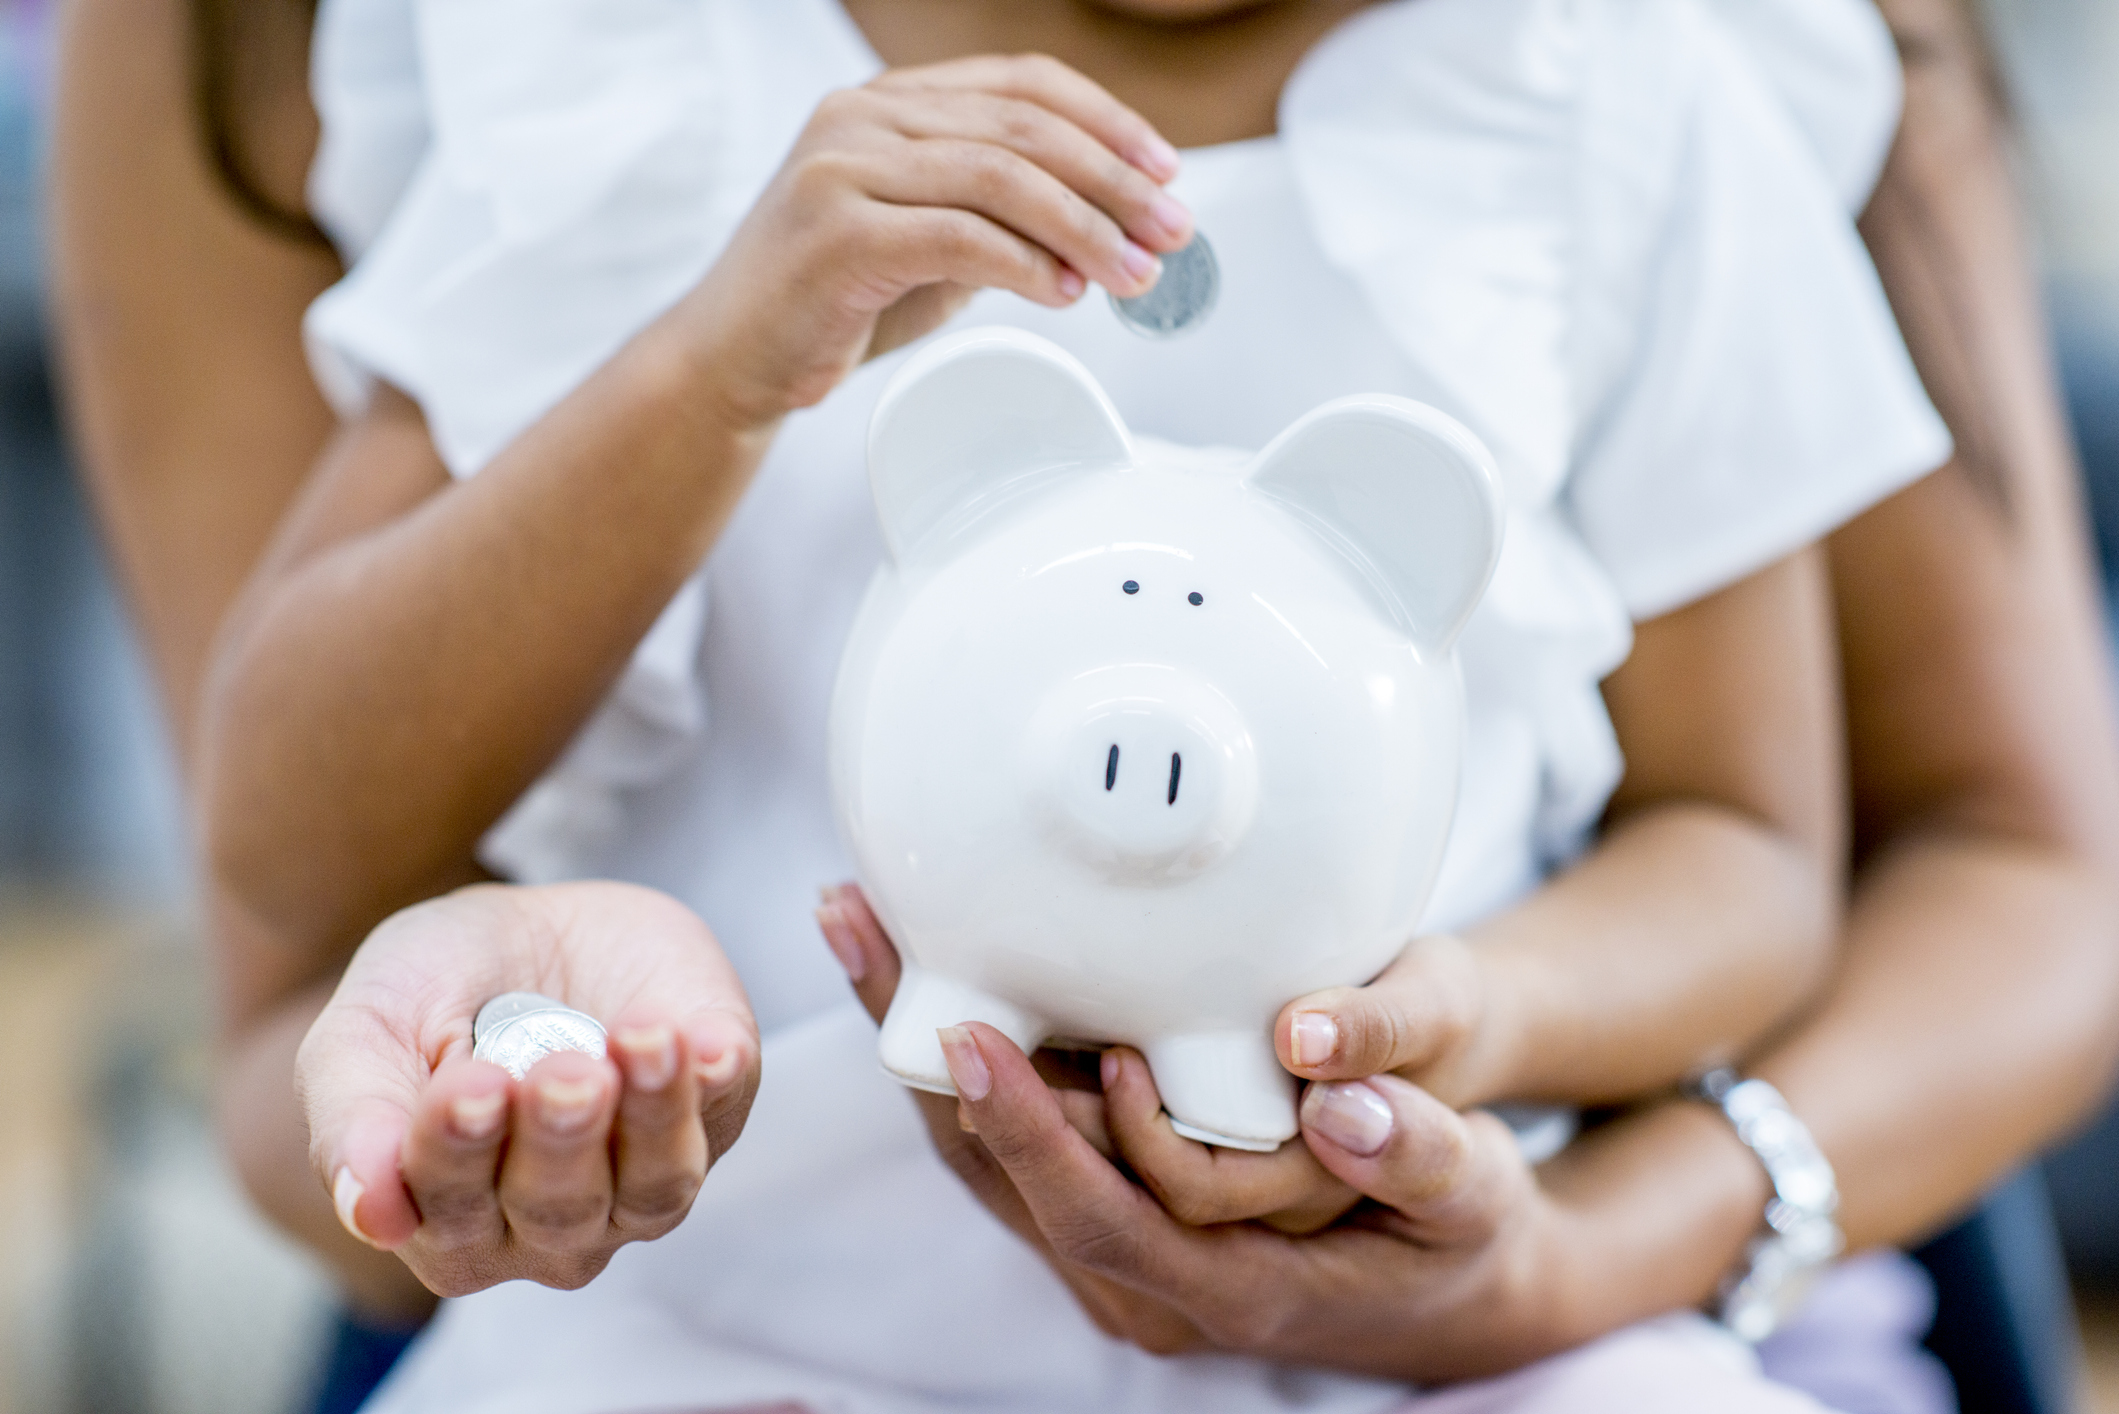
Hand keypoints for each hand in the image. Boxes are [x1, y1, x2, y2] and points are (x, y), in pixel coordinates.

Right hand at [298, 881, 759, 1295]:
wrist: (525, 927)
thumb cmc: (432, 990)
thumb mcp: (367, 1028)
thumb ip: (353, 1118)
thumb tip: (370, 1214)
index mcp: (447, 1222)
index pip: (452, 1217)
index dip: (460, 1156)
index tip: (469, 1088)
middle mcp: (548, 1226)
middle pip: (560, 1211)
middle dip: (561, 1139)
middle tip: (563, 1072)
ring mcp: (639, 1179)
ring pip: (656, 1186)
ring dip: (653, 1116)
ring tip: (642, 1040)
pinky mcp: (715, 1111)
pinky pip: (725, 1116)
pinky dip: (719, 1082)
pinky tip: (706, 1041)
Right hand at [678, 55, 1191, 428]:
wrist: (731, 358)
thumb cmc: (830, 301)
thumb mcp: (931, 240)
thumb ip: (1002, 215)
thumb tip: (1109, 223)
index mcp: (888, 101)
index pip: (1021, 83)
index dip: (1106, 121)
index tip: (1165, 169)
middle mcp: (862, 116)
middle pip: (1024, 129)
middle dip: (1115, 182)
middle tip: (1172, 229)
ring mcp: (843, 167)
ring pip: (1002, 178)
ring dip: (1087, 229)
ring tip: (1134, 272)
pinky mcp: (837, 233)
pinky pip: (961, 237)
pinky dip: (1028, 266)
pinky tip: (1066, 293)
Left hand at [815, 885, 1589, 1377]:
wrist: (1452, 1278)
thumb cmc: (1461, 1233)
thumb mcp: (1471, 1191)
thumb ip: (1415, 1151)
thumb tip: (1339, 1102)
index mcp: (1227, 1285)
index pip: (1095, 1214)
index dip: (1025, 1131)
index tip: (971, 1036)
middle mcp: (1151, 1281)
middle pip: (1002, 1176)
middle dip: (926, 1055)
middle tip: (865, 930)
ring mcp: (1123, 1246)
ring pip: (990, 1152)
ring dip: (922, 1041)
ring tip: (866, 927)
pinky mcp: (1114, 1203)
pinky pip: (1018, 1134)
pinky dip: (970, 1053)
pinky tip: (935, 967)